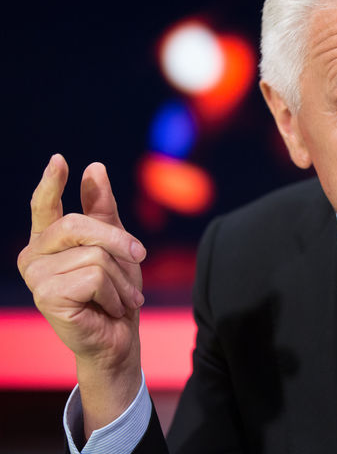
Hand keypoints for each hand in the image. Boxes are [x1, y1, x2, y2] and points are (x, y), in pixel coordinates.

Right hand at [17, 154, 146, 435]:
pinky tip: (110, 309)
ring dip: (121, 278)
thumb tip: (94, 168)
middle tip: (140, 256)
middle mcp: (33, 256)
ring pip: (95, 255)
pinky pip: (95, 276)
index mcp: (48, 241)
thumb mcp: (116, 245)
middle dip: (118, 240)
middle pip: (80, 225)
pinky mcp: (47, 296)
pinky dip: (114, 293)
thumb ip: (103, 210)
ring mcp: (36, 277)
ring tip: (119, 297)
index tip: (60, 159)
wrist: (119, 339)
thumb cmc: (117, 292)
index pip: (44, 206)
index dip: (51, 182)